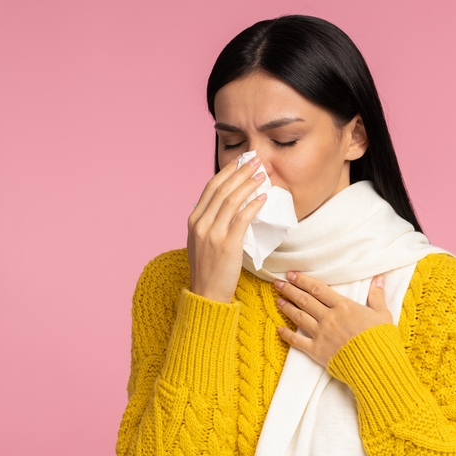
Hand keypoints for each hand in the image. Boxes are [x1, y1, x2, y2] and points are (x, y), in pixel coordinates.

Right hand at [187, 155, 267, 302]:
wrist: (206, 293)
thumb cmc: (207, 269)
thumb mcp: (200, 241)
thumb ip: (208, 223)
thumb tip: (223, 206)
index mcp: (193, 221)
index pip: (210, 189)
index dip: (226, 173)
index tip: (239, 162)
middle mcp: (200, 224)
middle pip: (222, 190)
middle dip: (240, 172)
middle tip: (256, 162)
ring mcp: (213, 234)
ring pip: (232, 200)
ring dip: (248, 184)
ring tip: (262, 175)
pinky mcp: (227, 245)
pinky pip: (242, 219)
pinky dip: (253, 205)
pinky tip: (262, 198)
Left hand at [273, 270, 392, 367]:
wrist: (376, 364)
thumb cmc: (381, 339)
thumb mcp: (383, 314)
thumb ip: (377, 295)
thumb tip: (379, 278)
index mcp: (343, 306)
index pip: (318, 289)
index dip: (303, 280)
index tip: (292, 274)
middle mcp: (329, 317)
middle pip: (305, 300)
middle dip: (290, 290)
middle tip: (278, 283)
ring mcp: (321, 334)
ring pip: (299, 317)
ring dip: (287, 307)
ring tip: (278, 300)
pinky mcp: (317, 350)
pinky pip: (297, 341)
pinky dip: (287, 335)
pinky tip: (279, 330)